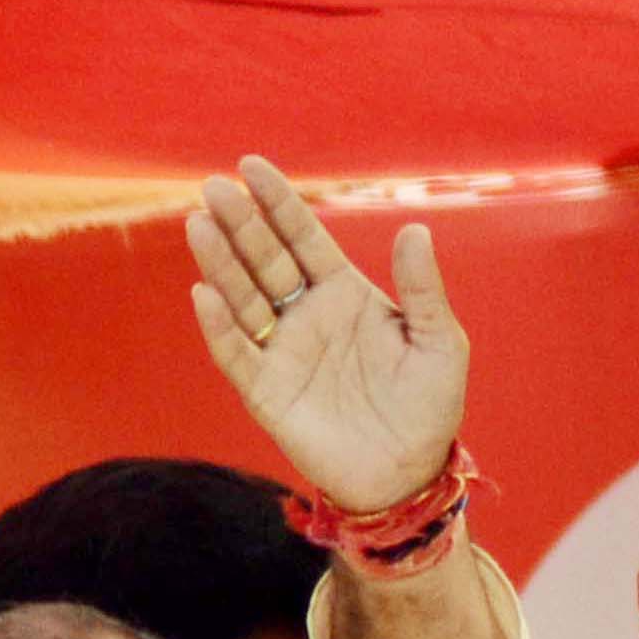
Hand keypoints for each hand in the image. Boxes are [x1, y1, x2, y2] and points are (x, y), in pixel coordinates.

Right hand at [186, 155, 469, 514]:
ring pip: (243, 298)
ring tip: (200, 224)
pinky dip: (219, 326)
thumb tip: (416, 228)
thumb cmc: (429, 405)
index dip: (277, 202)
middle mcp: (306, 314)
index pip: (303, 237)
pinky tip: (205, 294)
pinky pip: (236, 353)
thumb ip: (424, 288)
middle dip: (241, 224)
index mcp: (344, 293)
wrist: (409, 474)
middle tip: (215, 188)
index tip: (249, 164)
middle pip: (266, 259)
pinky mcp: (265, 391)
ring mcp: (282, 350)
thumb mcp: (438, 343)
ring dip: (221, 263)